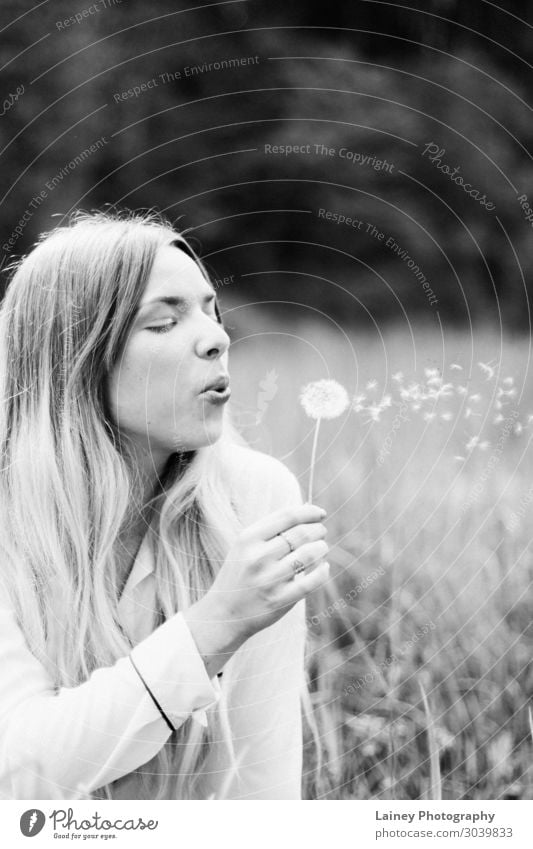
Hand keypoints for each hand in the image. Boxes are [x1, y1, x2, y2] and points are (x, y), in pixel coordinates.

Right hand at [182, 503, 328, 675]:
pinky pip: (311, 581)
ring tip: (322, 548)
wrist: (223, 614)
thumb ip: (271, 529)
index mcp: (248, 538)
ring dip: (322, 548)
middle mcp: (258, 557)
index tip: (321, 514)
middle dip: (318, 530)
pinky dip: (323, 571)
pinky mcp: (280, 600)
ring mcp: (269, 579)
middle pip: (301, 534)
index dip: (309, 512)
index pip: (287, 516)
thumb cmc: (240, 575)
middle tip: (321, 532)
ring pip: (309, 554)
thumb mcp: (245, 547)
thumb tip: (307, 511)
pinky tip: (324, 567)